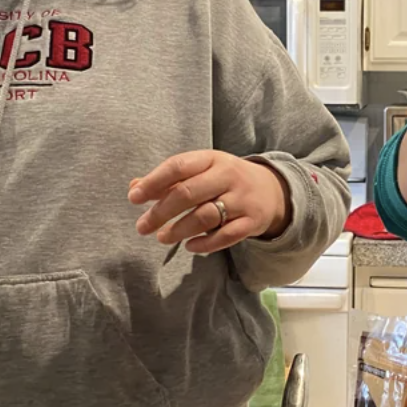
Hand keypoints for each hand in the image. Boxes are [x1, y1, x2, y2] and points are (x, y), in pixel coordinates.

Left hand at [130, 151, 290, 253]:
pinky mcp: (251, 222)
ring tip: (162, 237)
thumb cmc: (225, 180)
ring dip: (179, 230)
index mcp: (212, 159)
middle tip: (142, 226)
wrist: (272, 191)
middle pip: (188, 193)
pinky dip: (205, 244)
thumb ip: (169, 180)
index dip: (153, 182)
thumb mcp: (201, 171)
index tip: (134, 198)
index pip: (178, 166)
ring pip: (205, 216)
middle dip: (161, 212)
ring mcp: (242, 200)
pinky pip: (225, 236)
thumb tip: (135, 187)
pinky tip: (189, 247)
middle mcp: (228, 176)